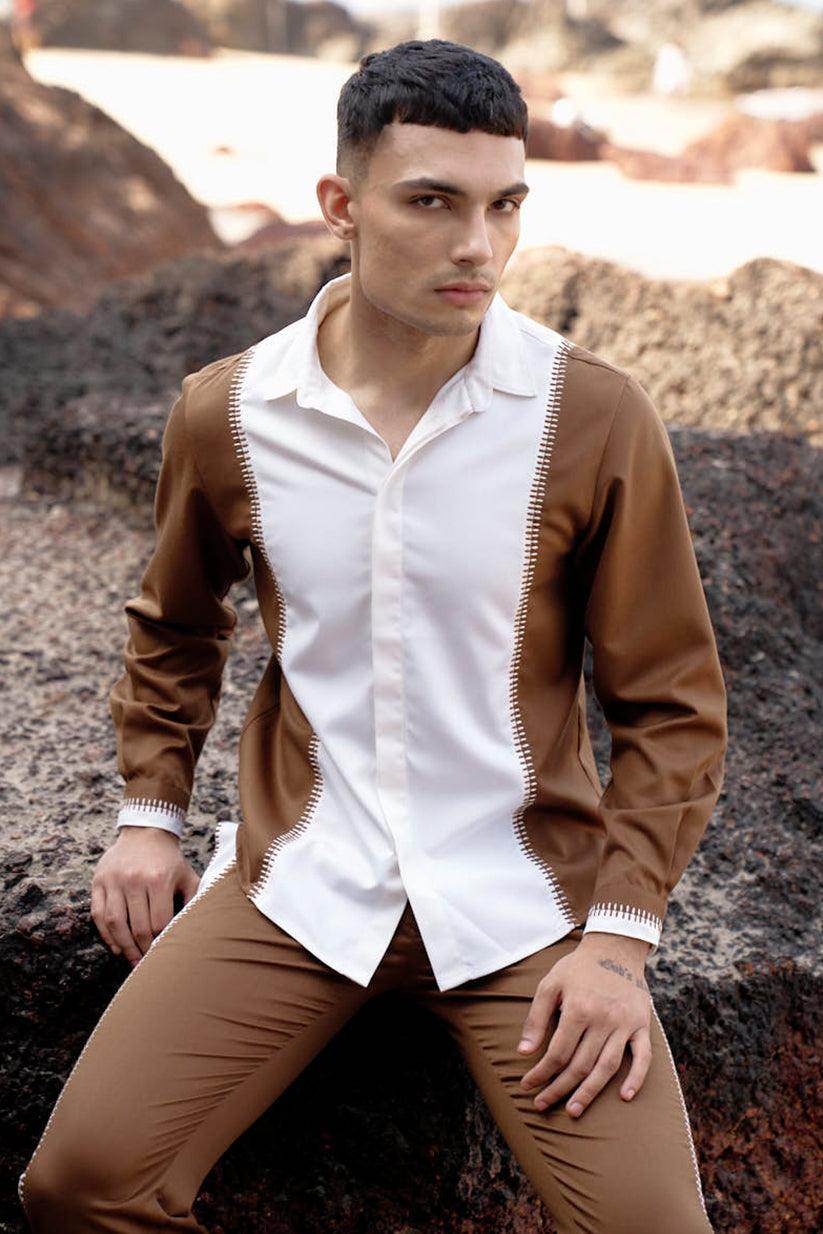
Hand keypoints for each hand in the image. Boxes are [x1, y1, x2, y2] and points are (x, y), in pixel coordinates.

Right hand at [90, 827, 200, 967]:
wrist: (145, 832)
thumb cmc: (170, 861)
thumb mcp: (188, 876)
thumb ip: (193, 902)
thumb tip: (193, 932)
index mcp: (159, 879)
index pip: (159, 922)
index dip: (161, 942)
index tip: (164, 954)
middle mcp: (134, 879)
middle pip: (137, 926)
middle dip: (143, 950)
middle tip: (146, 965)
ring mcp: (114, 880)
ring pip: (115, 923)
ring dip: (123, 947)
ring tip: (131, 961)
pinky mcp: (98, 881)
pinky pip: (98, 914)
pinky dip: (106, 934)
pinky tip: (116, 946)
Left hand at [517, 932, 651, 1118]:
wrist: (615, 946)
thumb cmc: (578, 967)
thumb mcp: (551, 983)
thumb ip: (536, 1017)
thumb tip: (524, 1052)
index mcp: (578, 1008)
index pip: (557, 1053)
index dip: (541, 1073)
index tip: (527, 1086)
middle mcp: (603, 1019)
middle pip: (580, 1065)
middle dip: (558, 1088)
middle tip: (542, 1105)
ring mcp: (625, 1024)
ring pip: (607, 1067)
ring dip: (590, 1092)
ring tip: (573, 1110)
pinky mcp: (641, 1025)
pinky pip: (643, 1057)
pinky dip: (636, 1078)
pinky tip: (624, 1096)